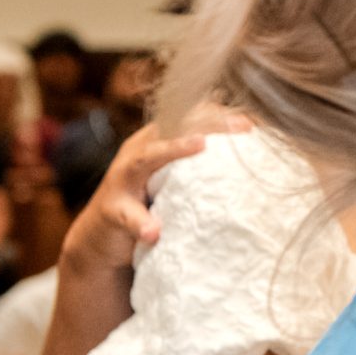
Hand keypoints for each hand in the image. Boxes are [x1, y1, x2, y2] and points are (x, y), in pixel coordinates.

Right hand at [61, 106, 249, 281]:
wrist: (102, 239)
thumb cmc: (149, 204)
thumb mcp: (175, 180)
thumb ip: (202, 168)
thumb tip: (254, 161)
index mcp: (155, 141)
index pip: (187, 117)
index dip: (218, 115)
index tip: (251, 121)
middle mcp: (137, 152)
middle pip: (171, 127)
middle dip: (207, 123)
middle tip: (241, 126)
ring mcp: (121, 181)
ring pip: (144, 159)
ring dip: (172, 150)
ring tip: (200, 145)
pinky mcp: (112, 211)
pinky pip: (127, 216)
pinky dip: (141, 223)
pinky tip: (154, 231)